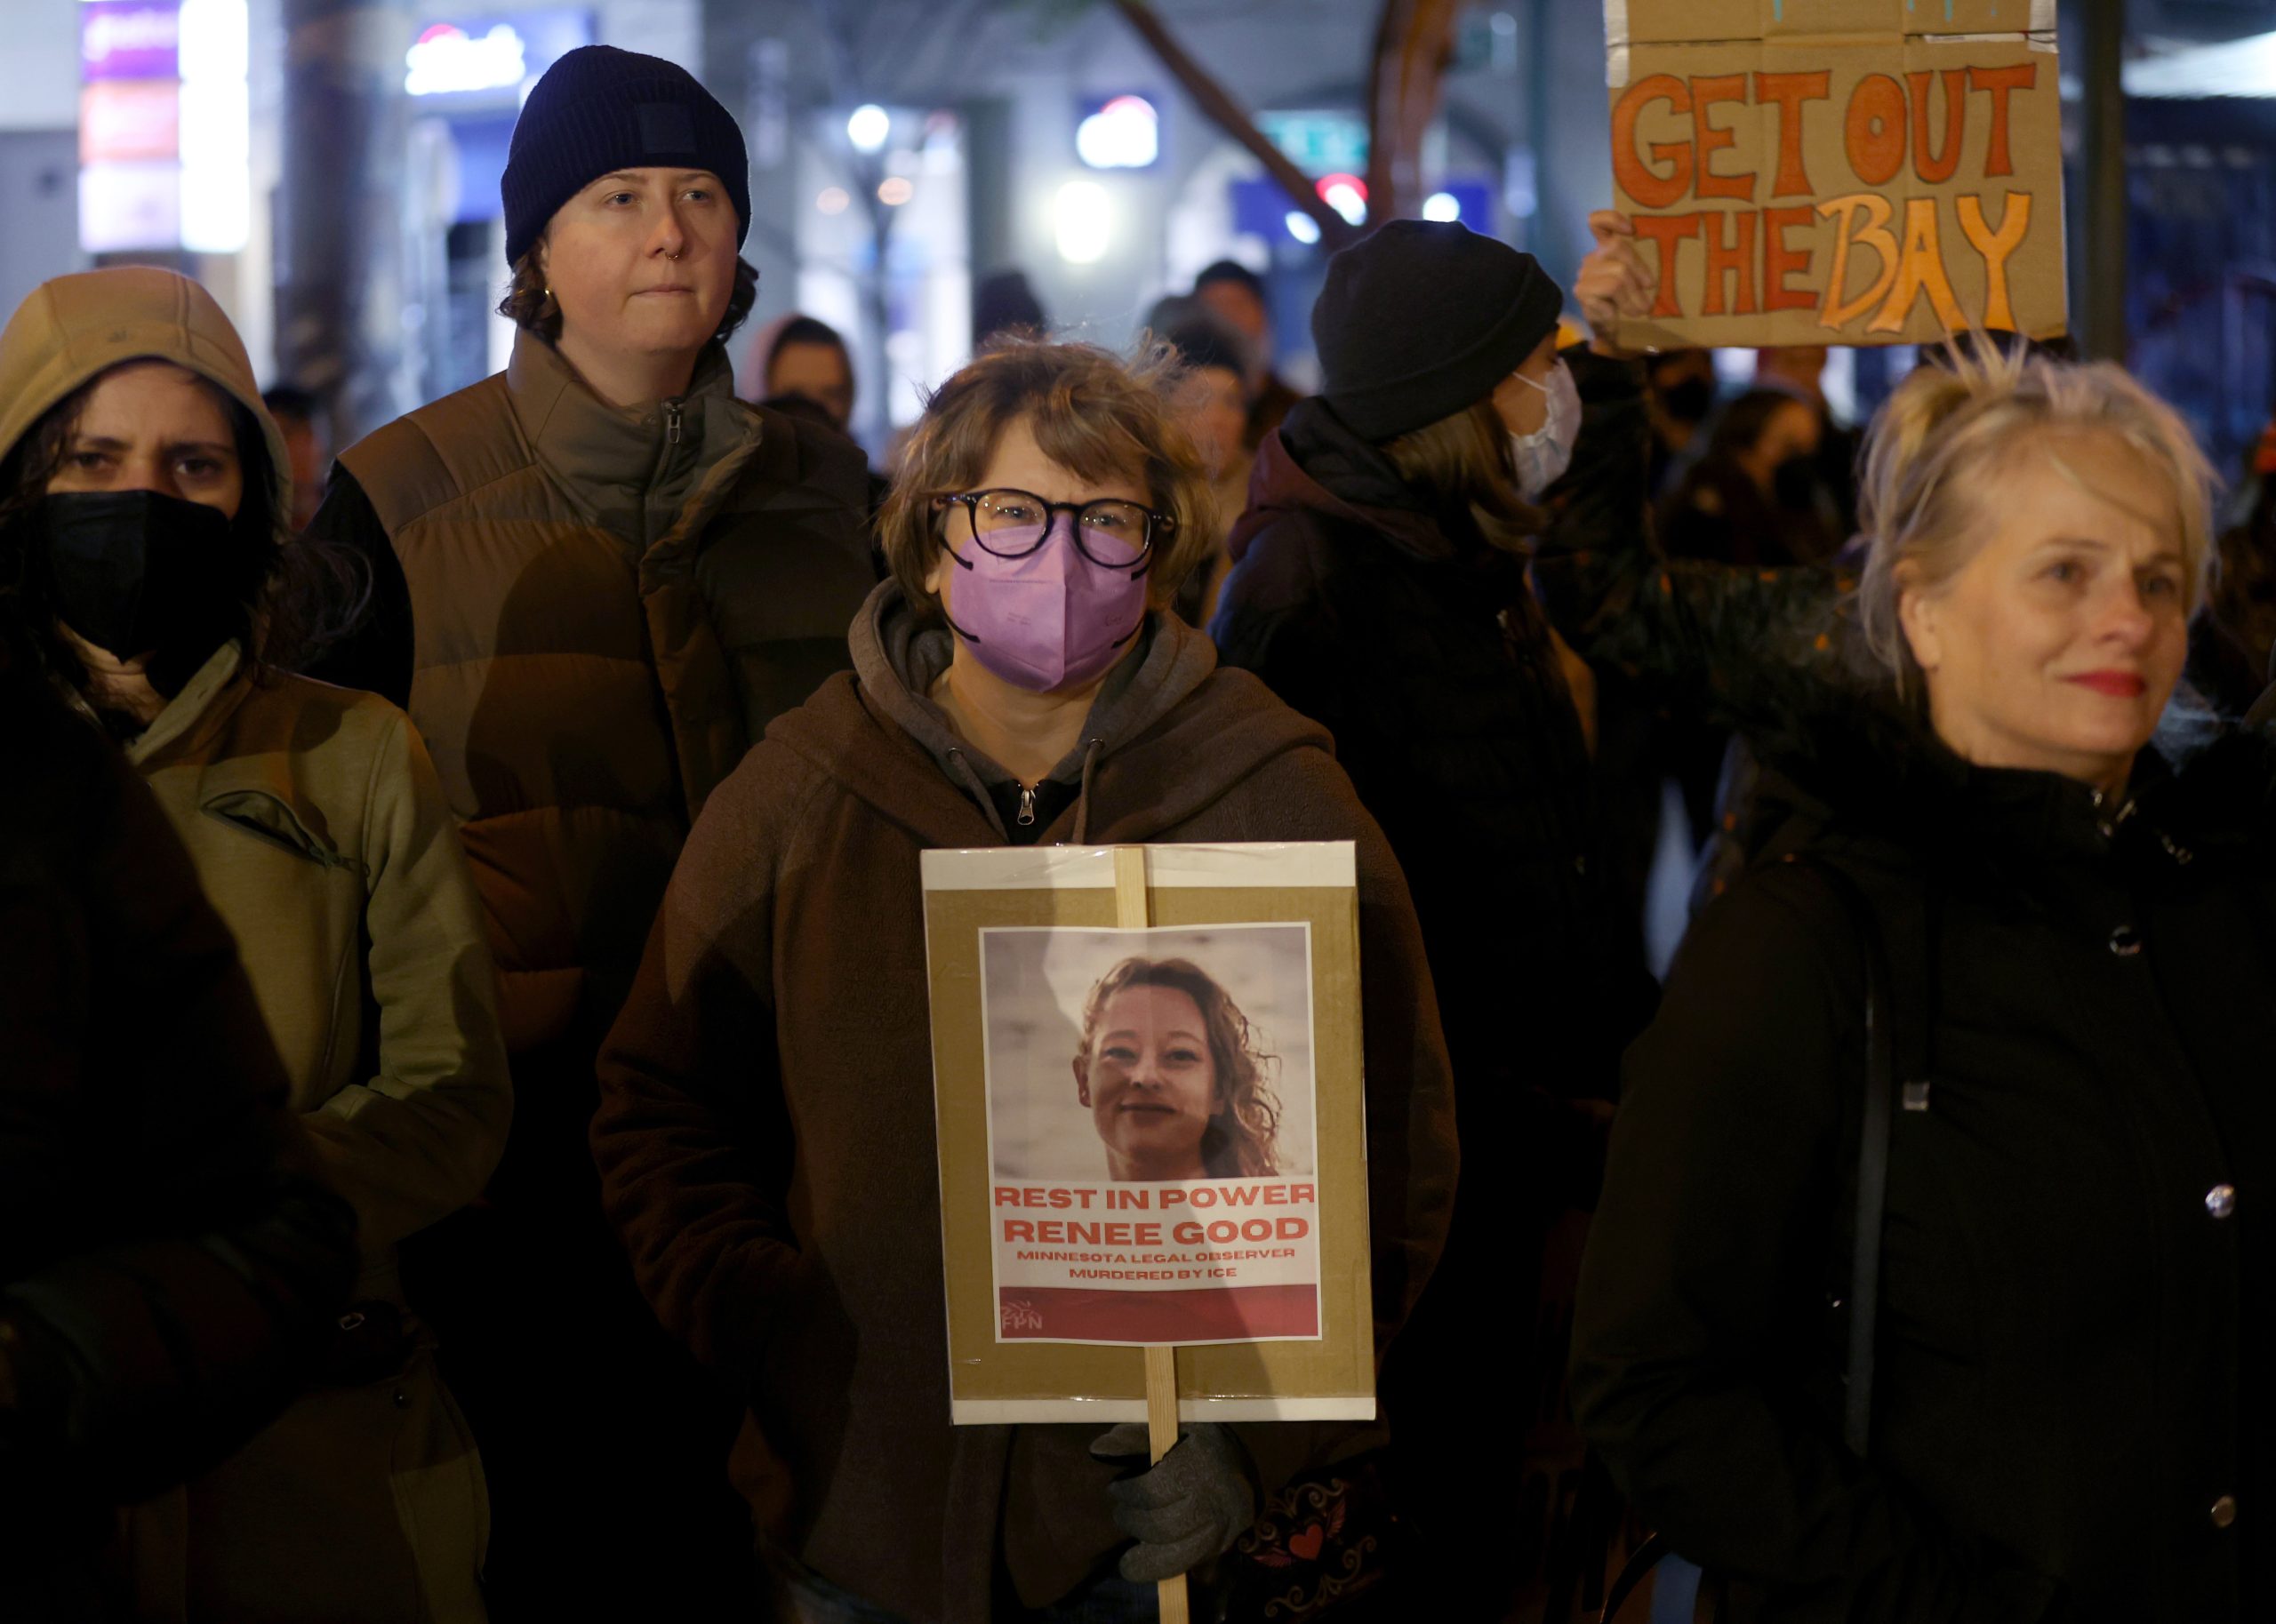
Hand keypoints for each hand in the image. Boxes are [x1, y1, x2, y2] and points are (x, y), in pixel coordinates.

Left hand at [1090, 1421, 1256, 1581]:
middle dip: (1132, 1522)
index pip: (1152, 1490)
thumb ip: (1133, 1438)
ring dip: (1145, 1557)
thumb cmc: (1196, 1441)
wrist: (1242, 1461)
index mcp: (1200, 1461)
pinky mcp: (1227, 1544)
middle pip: (1161, 1526)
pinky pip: (1189, 1566)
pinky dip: (1163, 1568)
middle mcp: (1216, 1496)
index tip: (1115, 1490)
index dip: (1127, 1494)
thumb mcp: (1167, 1427)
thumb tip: (1098, 1450)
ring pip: (1177, 1557)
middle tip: (1121, 1513)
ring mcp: (1226, 1525)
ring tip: (1130, 1546)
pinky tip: (1144, 1564)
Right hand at [1575, 210, 1656, 359]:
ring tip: (1639, 309)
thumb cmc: (1629, 303)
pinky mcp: (1582, 292)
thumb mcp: (1638, 281)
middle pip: (1618, 247)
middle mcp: (1591, 258)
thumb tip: (1654, 268)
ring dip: (1633, 295)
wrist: (1613, 335)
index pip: (1597, 223)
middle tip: (1649, 290)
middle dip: (1639, 270)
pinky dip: (1620, 304)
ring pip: (1618, 274)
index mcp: (1604, 250)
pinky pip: (1610, 290)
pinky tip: (1616, 314)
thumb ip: (1640, 266)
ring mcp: (1584, 275)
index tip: (1631, 230)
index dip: (1612, 219)